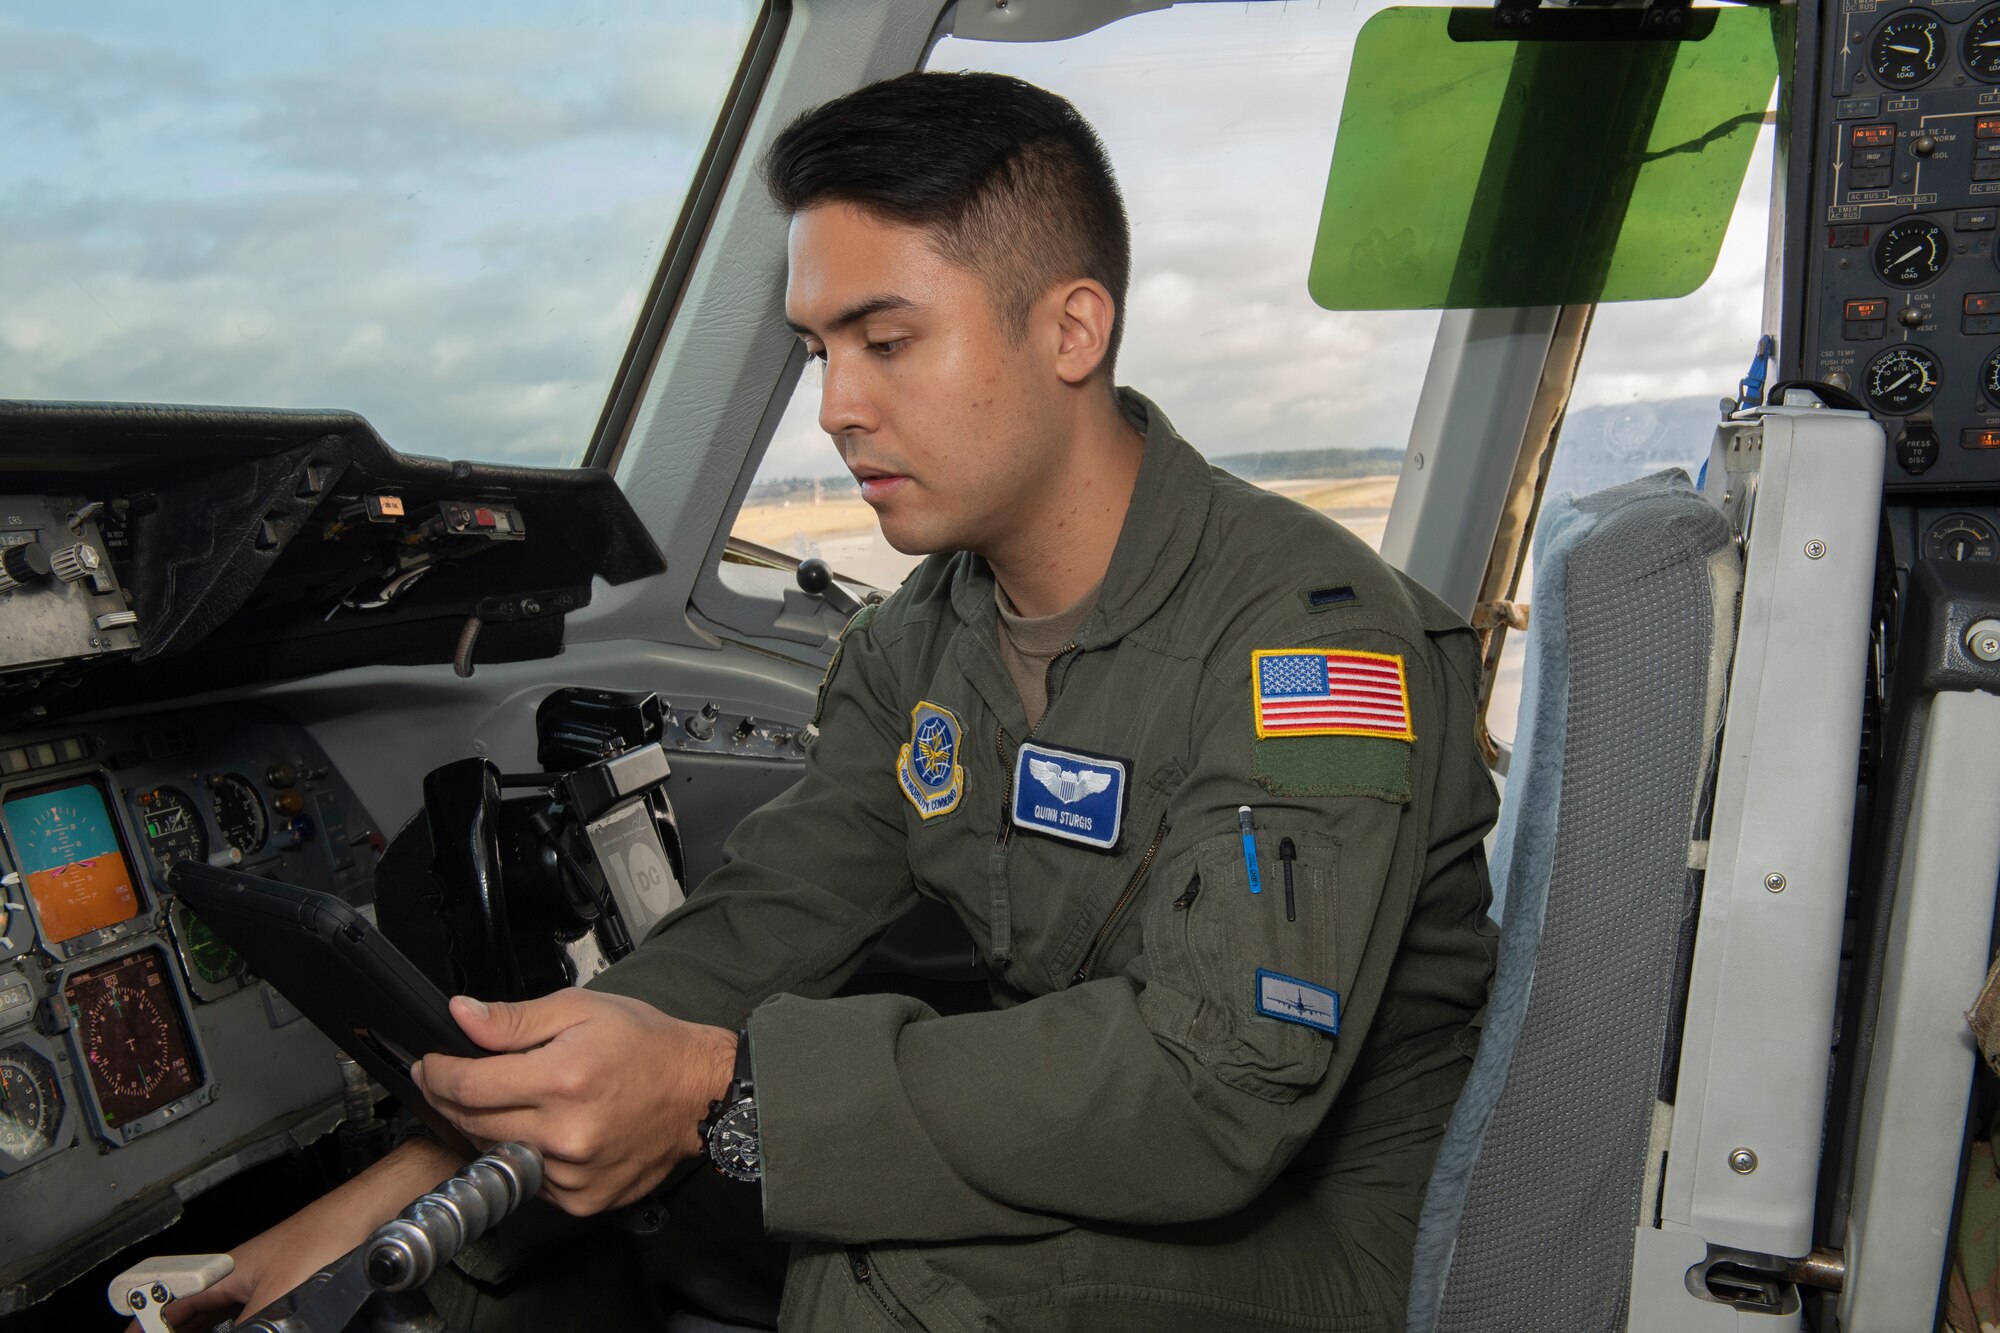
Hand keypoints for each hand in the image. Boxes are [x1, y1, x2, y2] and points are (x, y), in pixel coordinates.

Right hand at [125, 1138, 460, 1331]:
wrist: (379, 1216)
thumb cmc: (332, 1235)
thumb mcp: (275, 1301)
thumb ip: (249, 1327)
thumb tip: (229, 1332)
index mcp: (230, 1270)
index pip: (175, 1303)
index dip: (150, 1322)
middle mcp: (249, 1273)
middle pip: (201, 1310)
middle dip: (183, 1325)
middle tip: (164, 1331)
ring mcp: (277, 1279)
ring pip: (232, 1312)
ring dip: (214, 1324)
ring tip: (195, 1330)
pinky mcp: (305, 1285)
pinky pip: (263, 1311)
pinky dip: (250, 1322)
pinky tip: (263, 1325)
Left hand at [413, 991, 736, 1215]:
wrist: (699, 1094)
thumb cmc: (644, 1044)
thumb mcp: (582, 1009)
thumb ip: (514, 1018)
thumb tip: (459, 1015)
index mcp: (562, 1078)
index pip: (468, 1086)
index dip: (437, 1074)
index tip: (430, 1064)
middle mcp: (564, 1133)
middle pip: (472, 1124)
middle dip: (454, 1099)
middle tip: (454, 1079)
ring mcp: (573, 1174)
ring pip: (496, 1154)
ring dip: (487, 1128)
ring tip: (512, 1101)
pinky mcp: (582, 1199)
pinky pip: (528, 1181)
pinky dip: (523, 1156)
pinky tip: (544, 1131)